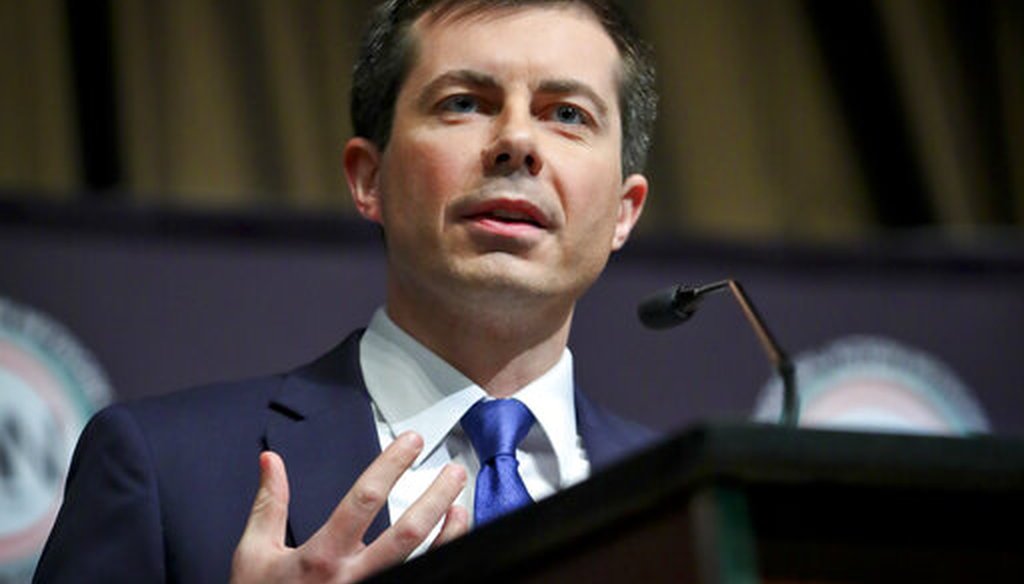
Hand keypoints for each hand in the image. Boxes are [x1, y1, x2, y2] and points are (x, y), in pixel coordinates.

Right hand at [230, 431, 468, 582]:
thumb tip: (270, 463)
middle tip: (453, 472)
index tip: (410, 442)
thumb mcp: (255, 554)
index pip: (364, 500)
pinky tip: (449, 540)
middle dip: (435, 498)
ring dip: (448, 532)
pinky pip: (420, 578)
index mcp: (321, 557)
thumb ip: (269, 505)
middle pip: (407, 533)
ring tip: (459, 504)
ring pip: (422, 560)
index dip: (391, 466)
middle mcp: (352, 578)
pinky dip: (441, 555)